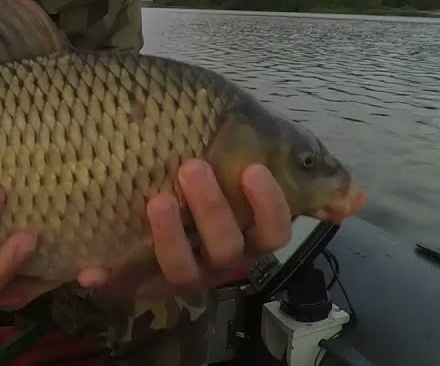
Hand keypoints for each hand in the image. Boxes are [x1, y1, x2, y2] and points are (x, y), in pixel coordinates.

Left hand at [81, 160, 292, 300]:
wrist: (137, 196)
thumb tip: (349, 194)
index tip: (252, 170)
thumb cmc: (195, 173)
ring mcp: (179, 272)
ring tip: (156, 199)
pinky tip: (90, 269)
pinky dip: (108, 276)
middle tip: (192, 167)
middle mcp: (219, 258)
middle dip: (213, 210)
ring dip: (170, 236)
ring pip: (184, 269)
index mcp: (247, 231)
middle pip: (228, 248)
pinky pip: (123, 284)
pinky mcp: (139, 282)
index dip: (268, 206)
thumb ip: (261, 154)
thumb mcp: (228, 156)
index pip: (274, 230)